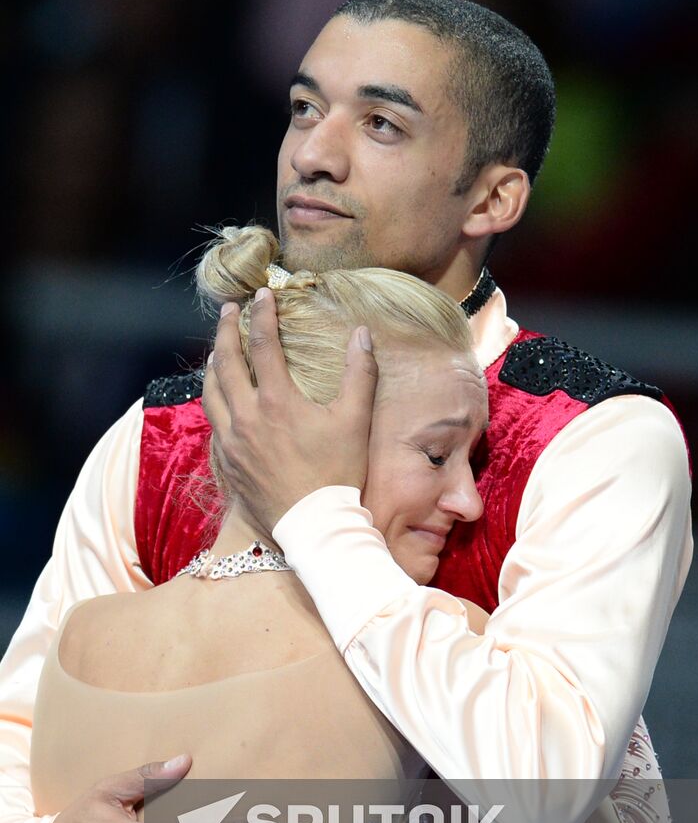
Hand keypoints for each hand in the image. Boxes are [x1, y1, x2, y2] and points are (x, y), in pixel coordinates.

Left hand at [203, 289, 377, 535]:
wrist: (314, 526)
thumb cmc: (338, 474)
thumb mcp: (355, 421)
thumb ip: (360, 374)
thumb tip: (362, 333)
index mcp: (276, 401)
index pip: (262, 344)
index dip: (262, 315)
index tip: (262, 296)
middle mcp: (246, 416)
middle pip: (226, 362)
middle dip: (226, 330)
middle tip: (229, 310)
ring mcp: (231, 441)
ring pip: (210, 393)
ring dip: (213, 365)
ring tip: (217, 350)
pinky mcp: (226, 463)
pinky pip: (213, 424)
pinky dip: (213, 403)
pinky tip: (219, 401)